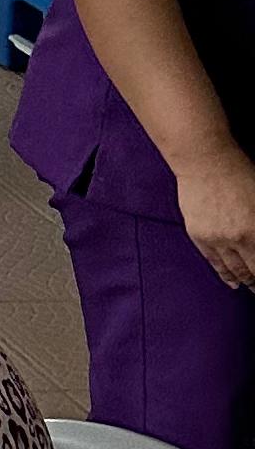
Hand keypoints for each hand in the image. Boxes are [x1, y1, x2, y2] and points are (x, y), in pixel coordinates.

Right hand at [176, 144, 254, 292]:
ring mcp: (215, 238)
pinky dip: (224, 273)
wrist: (204, 160)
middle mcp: (236, 239)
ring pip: (233, 269)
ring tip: (252, 289)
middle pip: (252, 270)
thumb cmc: (239, 171)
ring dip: (245, 281)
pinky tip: (231, 281)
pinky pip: (213, 261)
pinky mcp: (199, 235)